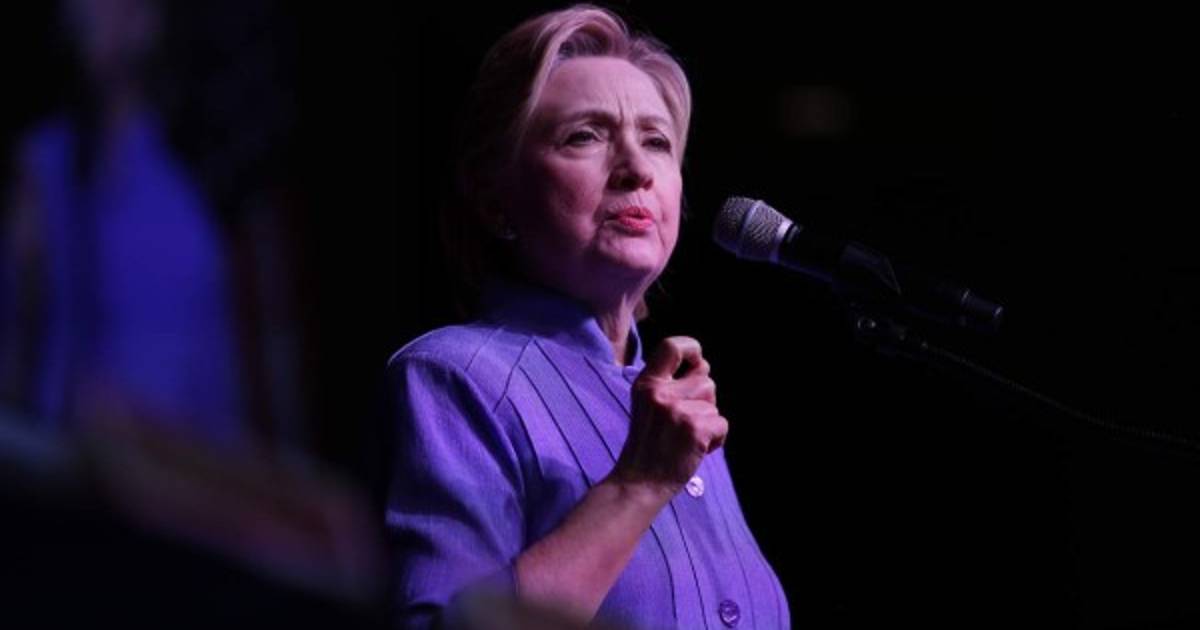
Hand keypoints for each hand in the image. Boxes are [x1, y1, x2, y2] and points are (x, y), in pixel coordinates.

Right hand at [610, 336, 726, 497]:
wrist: (639, 483)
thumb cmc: (649, 444)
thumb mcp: (647, 404)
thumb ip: (669, 384)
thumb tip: (702, 365)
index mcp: (646, 383)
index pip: (672, 345)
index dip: (692, 349)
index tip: (695, 364)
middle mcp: (660, 393)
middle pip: (705, 378)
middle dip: (705, 399)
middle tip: (685, 420)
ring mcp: (677, 411)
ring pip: (714, 403)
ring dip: (708, 420)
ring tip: (688, 436)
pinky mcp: (695, 429)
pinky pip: (722, 424)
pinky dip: (716, 439)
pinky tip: (696, 449)